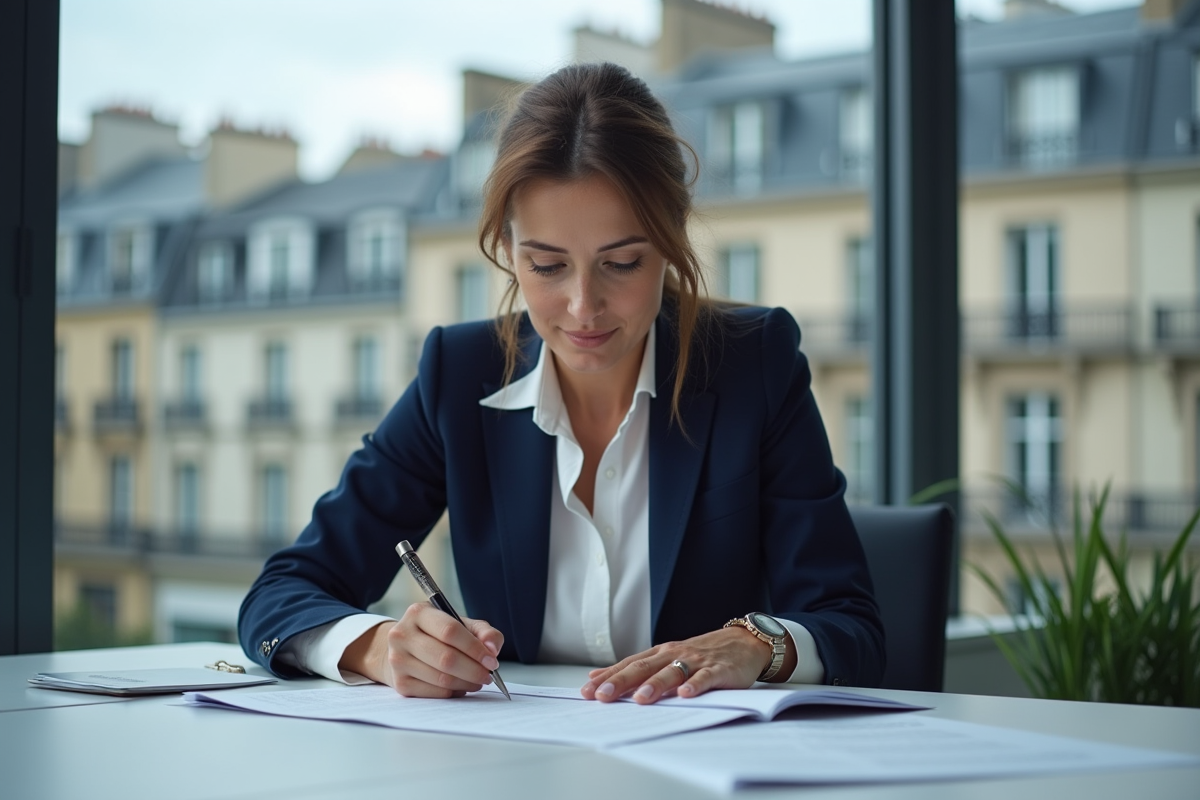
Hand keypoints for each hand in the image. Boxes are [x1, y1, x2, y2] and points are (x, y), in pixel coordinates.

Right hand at [340, 604, 503, 697]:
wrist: (404, 648)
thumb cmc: (437, 634)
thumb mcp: (460, 623)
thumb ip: (483, 631)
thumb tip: (492, 649)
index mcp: (418, 613)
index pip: (450, 631)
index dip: (475, 648)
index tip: (492, 660)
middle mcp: (402, 634)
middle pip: (446, 658)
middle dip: (474, 670)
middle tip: (488, 675)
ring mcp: (398, 660)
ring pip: (441, 678)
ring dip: (466, 683)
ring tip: (477, 681)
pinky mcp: (400, 683)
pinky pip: (434, 693)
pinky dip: (454, 692)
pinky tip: (461, 686)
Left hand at [579, 626, 794, 704]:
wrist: (742, 643)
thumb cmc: (701, 654)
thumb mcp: (666, 658)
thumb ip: (635, 668)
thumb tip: (596, 677)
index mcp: (660, 654)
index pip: (629, 665)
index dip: (608, 678)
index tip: (587, 691)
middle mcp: (674, 654)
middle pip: (644, 668)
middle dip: (622, 682)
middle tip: (603, 696)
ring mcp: (696, 661)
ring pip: (672, 672)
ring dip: (655, 685)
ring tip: (641, 699)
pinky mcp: (718, 670)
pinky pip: (705, 678)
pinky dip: (695, 686)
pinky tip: (686, 695)